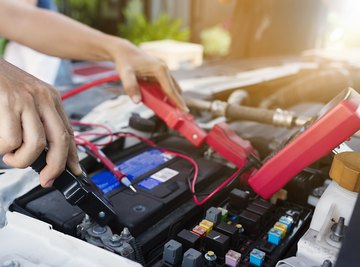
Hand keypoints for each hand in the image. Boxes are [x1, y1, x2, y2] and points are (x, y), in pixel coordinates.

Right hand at [0, 59, 81, 186]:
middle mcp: (43, 97)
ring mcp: (26, 99)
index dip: (72, 156)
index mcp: (50, 97)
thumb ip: (37, 120)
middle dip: (55, 166)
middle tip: (46, 179)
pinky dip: (4, 150)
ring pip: (36, 144)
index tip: (74, 171)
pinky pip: (11, 140)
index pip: (68, 131)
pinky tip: (1, 145)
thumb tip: (45, 151)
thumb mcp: (25, 98)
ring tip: (11, 156)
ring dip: (22, 160)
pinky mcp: (7, 100)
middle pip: (60, 140)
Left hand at [108, 38, 188, 111]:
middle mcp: (164, 68)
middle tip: (179, 115)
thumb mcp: (125, 74)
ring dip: (172, 98)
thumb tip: (137, 101)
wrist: (123, 51)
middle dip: (177, 101)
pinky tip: (163, 101)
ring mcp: (163, 69)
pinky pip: (166, 85)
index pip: (171, 90)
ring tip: (172, 110)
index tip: (185, 111)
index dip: (177, 101)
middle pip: (174, 89)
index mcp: (160, 69)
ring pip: (172, 87)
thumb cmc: (125, 61)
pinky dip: (166, 93)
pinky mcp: (160, 71)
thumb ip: (131, 87)